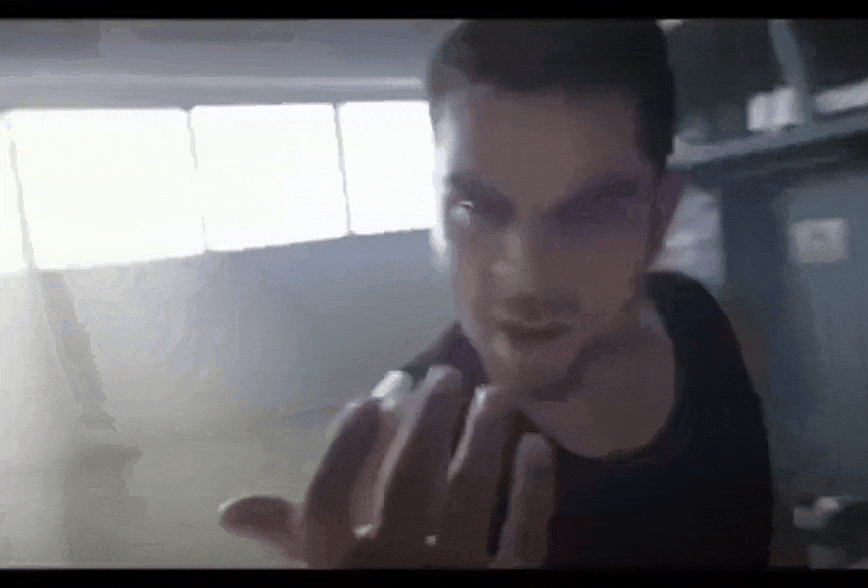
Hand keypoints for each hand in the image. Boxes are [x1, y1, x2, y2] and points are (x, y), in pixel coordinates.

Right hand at [218, 365, 555, 568]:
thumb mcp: (326, 576)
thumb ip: (294, 542)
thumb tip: (232, 509)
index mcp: (342, 564)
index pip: (329, 500)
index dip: (344, 447)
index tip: (369, 399)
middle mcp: (395, 562)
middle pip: (408, 479)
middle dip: (427, 420)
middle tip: (446, 374)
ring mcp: (454, 572)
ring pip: (468, 492)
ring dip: (483, 437)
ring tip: (496, 394)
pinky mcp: (506, 584)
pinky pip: (524, 533)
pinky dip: (532, 488)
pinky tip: (537, 445)